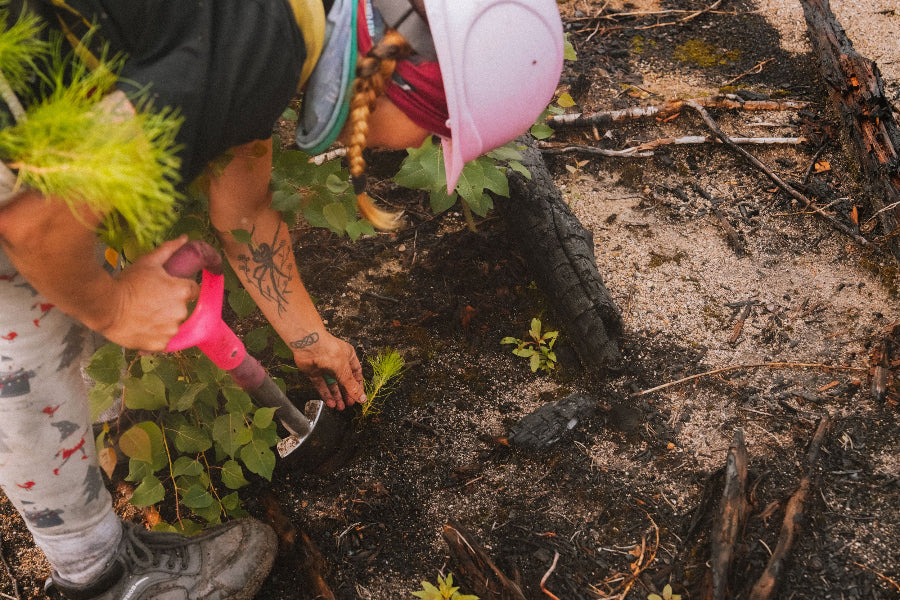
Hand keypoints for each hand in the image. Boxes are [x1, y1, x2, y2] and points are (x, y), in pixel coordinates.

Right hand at [95, 236, 199, 350]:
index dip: (182, 289)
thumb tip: (185, 238)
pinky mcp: (161, 344)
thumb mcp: (148, 262)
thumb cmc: (127, 282)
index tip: (169, 289)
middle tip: (150, 300)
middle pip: (183, 308)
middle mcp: (181, 312)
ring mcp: (171, 330)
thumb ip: (169, 250)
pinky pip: (163, 340)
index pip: (194, 290)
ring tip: (143, 314)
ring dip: (163, 321)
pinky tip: (142, 327)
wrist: (105, 306)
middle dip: (170, 304)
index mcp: (182, 292)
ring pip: (173, 325)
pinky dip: (155, 335)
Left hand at [291, 331, 365, 409]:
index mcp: (348, 356)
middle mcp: (337, 361)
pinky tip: (330, 402)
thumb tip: (362, 398)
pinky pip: (321, 385)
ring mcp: (325, 366)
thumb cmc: (330, 351)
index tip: (359, 396)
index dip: (357, 385)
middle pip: (343, 380)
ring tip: (340, 407)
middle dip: (346, 393)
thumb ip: (352, 386)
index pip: (356, 373)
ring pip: (332, 384)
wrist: (309, 345)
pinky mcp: (314, 371)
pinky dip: (325, 394)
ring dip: (336, 396)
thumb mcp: (345, 371)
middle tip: (349, 403)